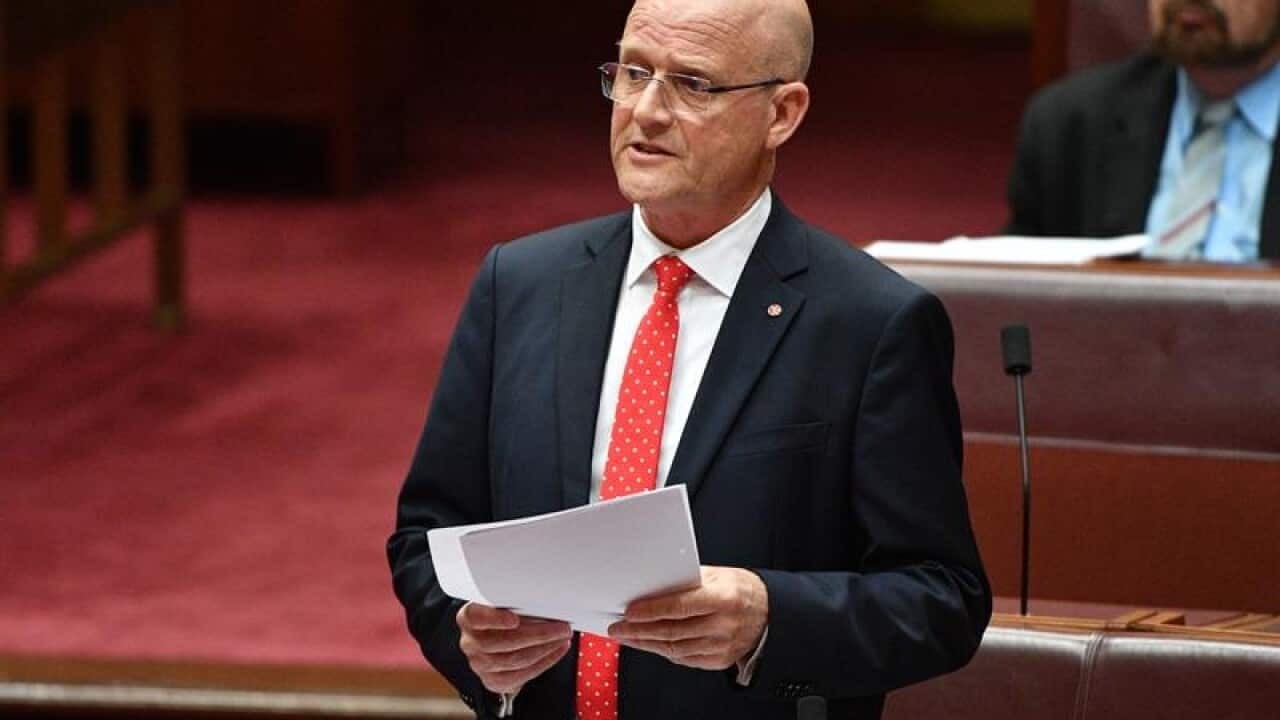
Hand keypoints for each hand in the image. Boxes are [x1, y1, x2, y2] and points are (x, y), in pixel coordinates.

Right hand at [456, 602, 572, 693]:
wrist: (494, 637)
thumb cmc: (502, 614)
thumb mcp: (503, 602)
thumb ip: (515, 601)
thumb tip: (546, 601)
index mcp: (468, 618)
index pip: (475, 617)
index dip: (494, 619)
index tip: (514, 619)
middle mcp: (470, 642)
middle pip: (504, 642)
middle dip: (539, 635)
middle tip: (561, 627)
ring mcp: (480, 664)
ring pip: (516, 660)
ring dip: (545, 648)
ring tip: (562, 637)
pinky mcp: (493, 681)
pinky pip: (522, 675)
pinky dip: (545, 662)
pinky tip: (556, 650)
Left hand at [608, 566, 767, 670]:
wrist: (769, 614)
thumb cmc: (740, 590)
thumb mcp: (717, 575)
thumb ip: (687, 580)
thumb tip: (653, 585)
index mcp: (722, 598)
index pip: (678, 606)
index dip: (651, 610)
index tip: (629, 611)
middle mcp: (722, 625)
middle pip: (672, 631)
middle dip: (639, 630)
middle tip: (618, 627)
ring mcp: (721, 646)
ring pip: (674, 649)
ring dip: (646, 643)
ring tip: (627, 637)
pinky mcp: (719, 661)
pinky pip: (684, 659)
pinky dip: (664, 652)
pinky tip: (650, 644)